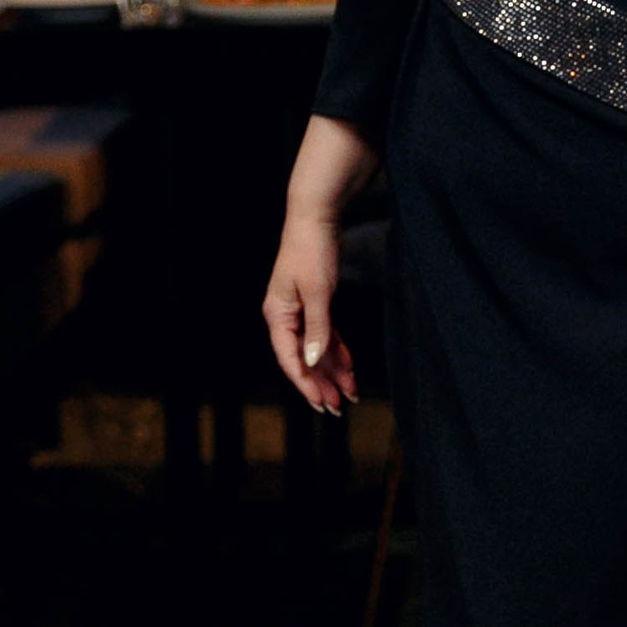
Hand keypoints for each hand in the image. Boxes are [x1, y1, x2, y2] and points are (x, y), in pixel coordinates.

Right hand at [263, 213, 356, 415]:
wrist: (316, 217)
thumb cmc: (312, 251)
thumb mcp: (318, 292)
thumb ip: (317, 329)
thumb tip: (311, 362)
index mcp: (277, 315)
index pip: (289, 359)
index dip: (306, 384)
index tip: (322, 404)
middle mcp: (285, 317)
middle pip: (302, 359)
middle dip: (321, 384)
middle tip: (338, 409)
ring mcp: (299, 310)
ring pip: (315, 349)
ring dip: (332, 371)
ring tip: (349, 394)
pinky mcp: (314, 303)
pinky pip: (324, 335)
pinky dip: (337, 350)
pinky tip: (349, 368)